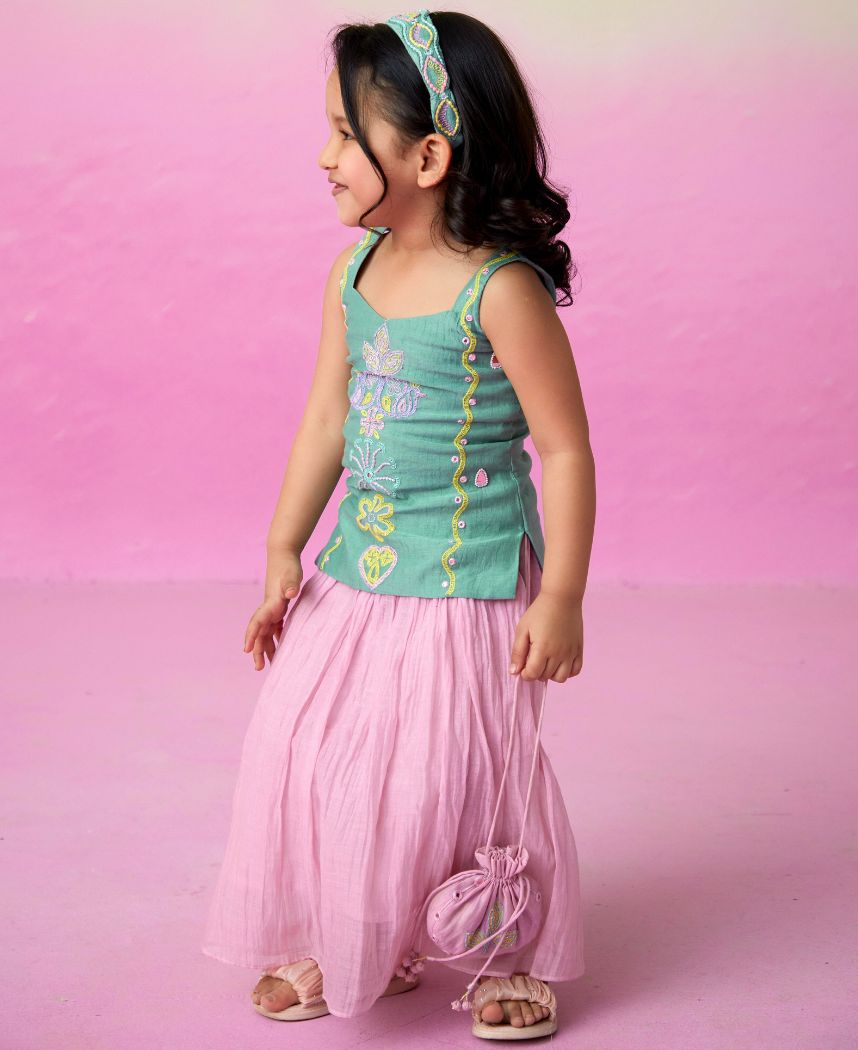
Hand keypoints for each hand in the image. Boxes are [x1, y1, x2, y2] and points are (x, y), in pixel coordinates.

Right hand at [243, 550, 303, 670]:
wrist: (283, 555)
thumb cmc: (288, 565)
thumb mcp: (292, 574)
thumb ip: (291, 584)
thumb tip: (291, 593)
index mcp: (270, 603)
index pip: (257, 622)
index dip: (252, 636)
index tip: (247, 650)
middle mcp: (268, 608)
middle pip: (259, 633)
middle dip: (258, 650)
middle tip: (259, 668)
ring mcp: (272, 609)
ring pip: (266, 633)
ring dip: (267, 648)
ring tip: (271, 665)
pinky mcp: (278, 608)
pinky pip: (274, 627)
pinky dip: (276, 638)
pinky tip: (281, 647)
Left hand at [509, 591, 582, 681]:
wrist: (562, 598)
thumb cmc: (539, 612)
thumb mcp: (522, 629)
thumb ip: (517, 652)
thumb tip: (514, 672)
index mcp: (542, 648)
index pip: (532, 674)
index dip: (525, 674)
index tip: (523, 667)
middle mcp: (558, 653)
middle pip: (545, 676)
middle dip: (536, 672)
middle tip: (533, 660)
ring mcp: (570, 652)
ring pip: (561, 678)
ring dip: (551, 674)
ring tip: (546, 663)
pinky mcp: (579, 649)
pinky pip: (576, 670)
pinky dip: (567, 672)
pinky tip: (559, 662)